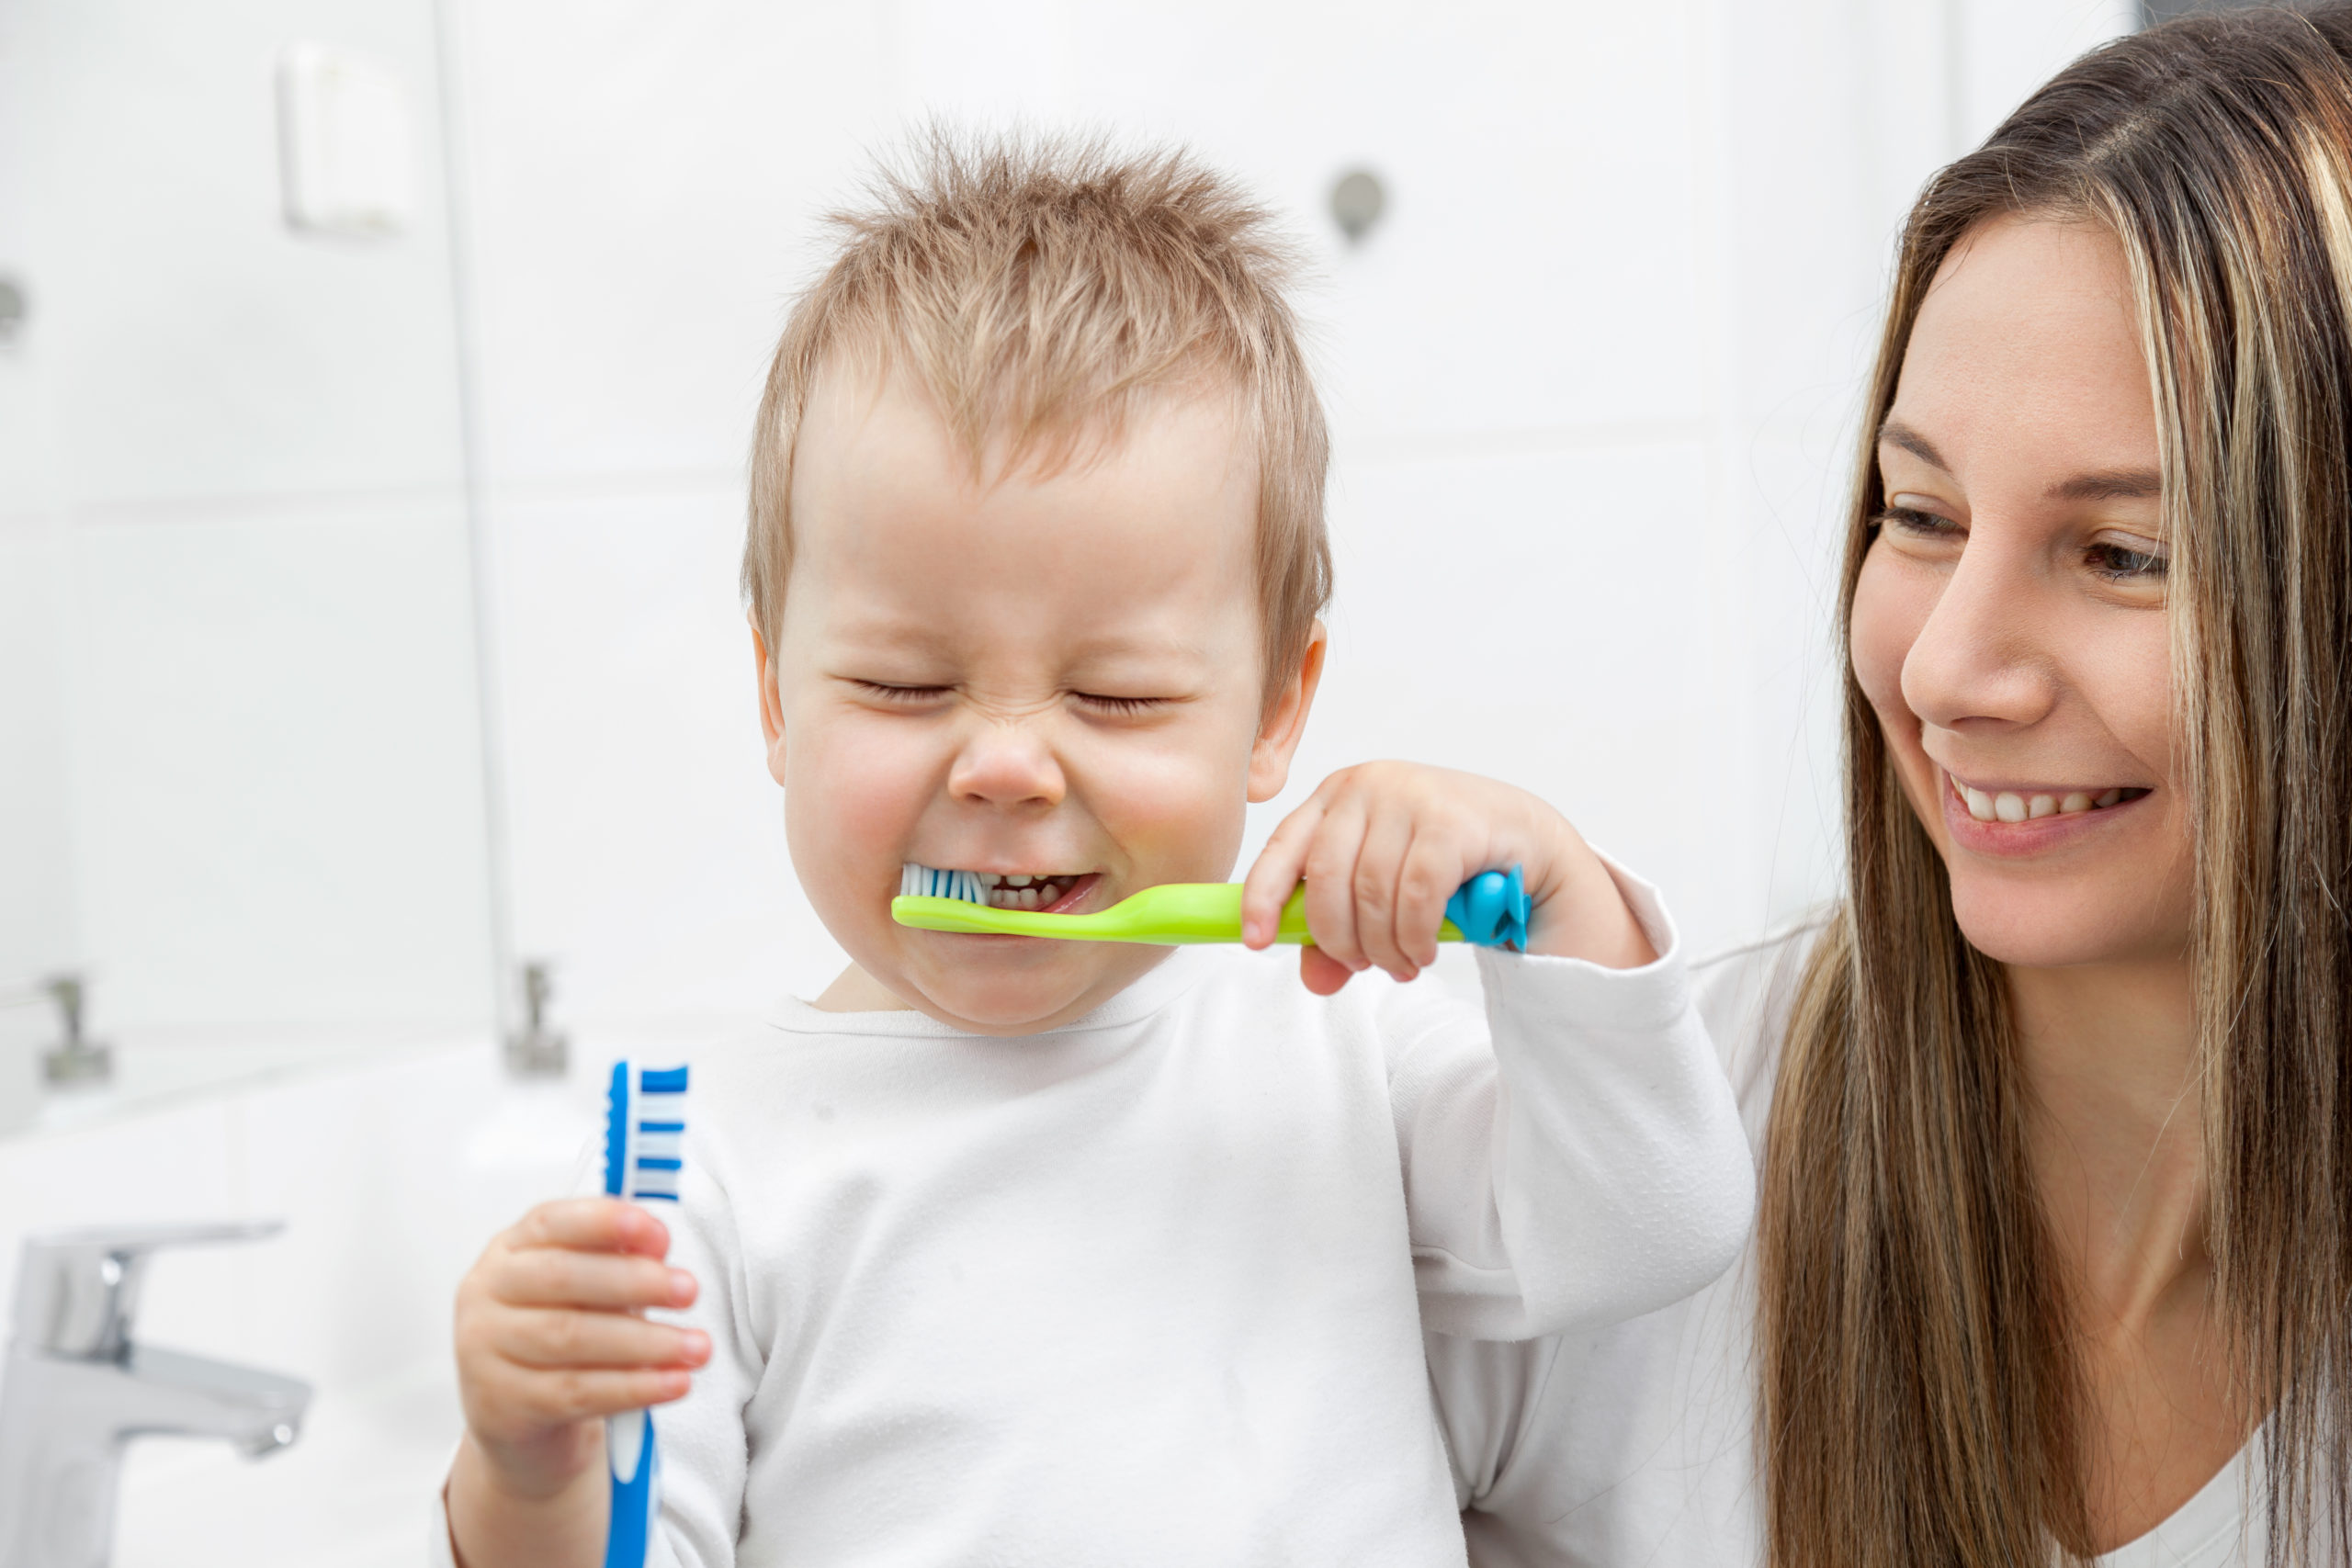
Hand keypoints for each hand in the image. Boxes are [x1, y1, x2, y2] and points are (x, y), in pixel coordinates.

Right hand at [452, 1198, 708, 1502]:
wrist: (519, 1416)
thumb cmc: (560, 1333)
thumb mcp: (584, 1288)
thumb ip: (616, 1259)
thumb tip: (656, 1243)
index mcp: (510, 1250)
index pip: (552, 1222)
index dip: (605, 1222)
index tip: (657, 1233)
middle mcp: (487, 1294)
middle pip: (563, 1278)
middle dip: (634, 1282)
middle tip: (688, 1290)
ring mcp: (485, 1351)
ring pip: (572, 1338)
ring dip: (646, 1342)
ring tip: (696, 1347)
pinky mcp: (503, 1405)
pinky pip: (577, 1393)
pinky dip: (633, 1387)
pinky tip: (672, 1382)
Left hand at [1239, 761, 1654, 993]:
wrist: (1522, 839)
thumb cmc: (1441, 862)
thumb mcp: (1380, 895)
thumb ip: (1341, 936)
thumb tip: (1315, 980)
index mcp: (1335, 796)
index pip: (1283, 847)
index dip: (1262, 896)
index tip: (1255, 940)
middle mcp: (1367, 786)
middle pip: (1325, 880)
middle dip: (1339, 939)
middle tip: (1363, 966)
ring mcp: (1409, 797)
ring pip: (1371, 894)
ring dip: (1382, 947)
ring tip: (1402, 964)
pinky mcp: (1450, 821)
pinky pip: (1414, 896)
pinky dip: (1414, 936)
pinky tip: (1423, 951)